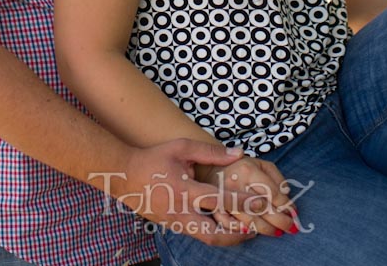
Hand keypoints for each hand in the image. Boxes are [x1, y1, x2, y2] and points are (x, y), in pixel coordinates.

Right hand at [98, 138, 254, 245]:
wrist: (125, 176)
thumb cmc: (154, 158)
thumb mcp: (182, 148)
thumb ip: (211, 152)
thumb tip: (238, 153)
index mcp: (185, 191)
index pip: (220, 200)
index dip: (243, 203)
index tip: (261, 202)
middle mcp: (181, 212)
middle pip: (215, 235)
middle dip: (238, 235)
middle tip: (255, 228)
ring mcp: (175, 223)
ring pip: (207, 239)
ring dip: (228, 237)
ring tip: (245, 230)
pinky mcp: (172, 227)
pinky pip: (197, 234)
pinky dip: (214, 233)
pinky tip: (224, 226)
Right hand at [197, 156, 297, 236]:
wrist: (208, 167)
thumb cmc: (239, 166)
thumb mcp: (260, 163)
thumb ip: (276, 177)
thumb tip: (288, 197)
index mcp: (247, 169)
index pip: (272, 192)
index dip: (286, 205)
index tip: (295, 213)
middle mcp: (234, 184)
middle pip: (263, 209)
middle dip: (281, 221)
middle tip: (291, 227)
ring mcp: (222, 199)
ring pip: (249, 222)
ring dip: (266, 230)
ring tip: (277, 232)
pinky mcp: (213, 210)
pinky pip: (230, 228)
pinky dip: (243, 233)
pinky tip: (254, 233)